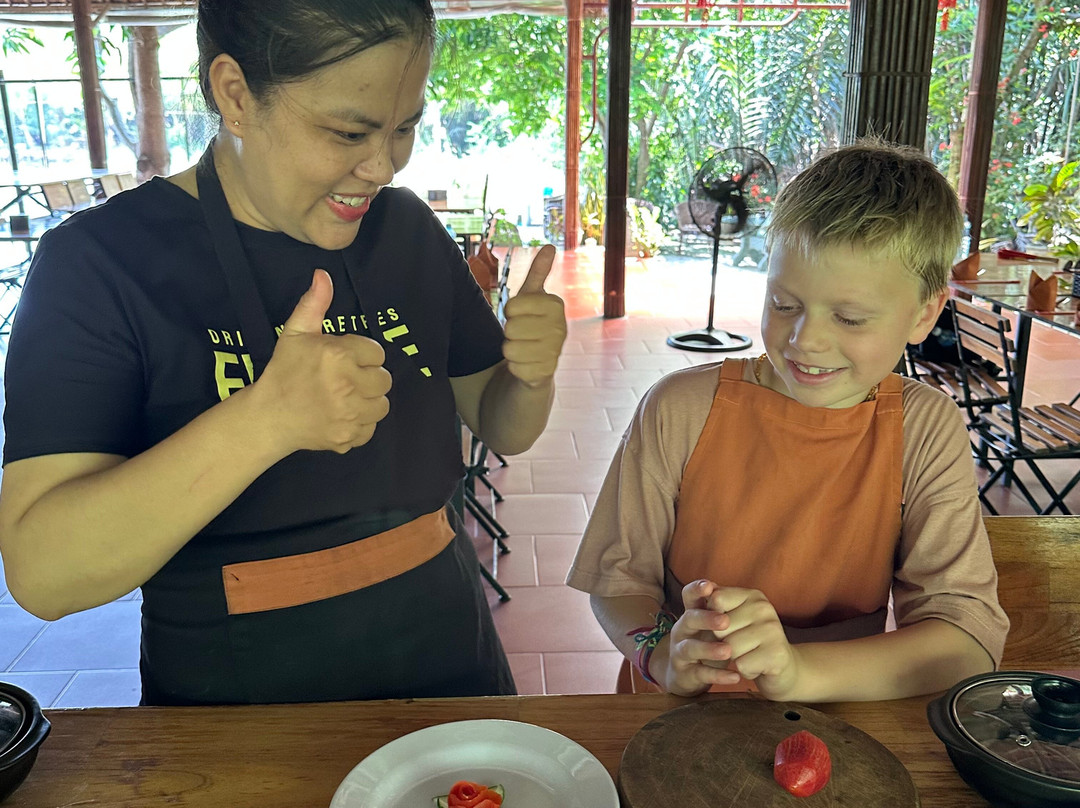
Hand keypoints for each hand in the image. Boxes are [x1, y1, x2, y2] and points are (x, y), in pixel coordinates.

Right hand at [254, 269, 391, 453]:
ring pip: (382, 405)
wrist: (269, 416)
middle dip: (368, 377)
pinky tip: (342, 415)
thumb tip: (323, 275)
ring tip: (345, 397)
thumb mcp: (296, 333)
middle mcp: (347, 385)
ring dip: (368, 401)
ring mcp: (349, 414)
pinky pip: (371, 428)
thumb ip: (314, 304)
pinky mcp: (349, 436)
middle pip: (384, 379)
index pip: (376, 352)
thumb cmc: (284, 372)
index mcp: (338, 356)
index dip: (361, 355)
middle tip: (345, 380)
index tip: (344, 360)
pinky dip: (361, 424)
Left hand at [500, 245, 565, 387]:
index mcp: (555, 305)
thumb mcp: (531, 297)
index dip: (509, 311)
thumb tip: (550, 246)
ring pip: (509, 349)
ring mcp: (555, 352)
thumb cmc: (531, 324)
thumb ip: (538, 272)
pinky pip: (513, 368)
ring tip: (522, 348)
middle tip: (520, 334)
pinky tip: (525, 364)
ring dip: (509, 350)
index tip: (519, 315)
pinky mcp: (545, 374)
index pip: (512, 305)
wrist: (538, 363)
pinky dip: (514, 367)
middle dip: (509, 332)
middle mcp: (560, 328)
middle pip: (510, 328)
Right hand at [655, 579, 740, 695]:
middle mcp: (682, 630)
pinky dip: (717, 676)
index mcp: (691, 614)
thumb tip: (737, 591)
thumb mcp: (710, 625)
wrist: (684, 675)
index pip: (689, 596)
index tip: (709, 586)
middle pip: (689, 619)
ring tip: (728, 651)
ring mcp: (681, 653)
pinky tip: (734, 676)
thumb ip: (720, 608)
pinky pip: (700, 674)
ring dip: (708, 649)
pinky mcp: (685, 674)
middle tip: (725, 620)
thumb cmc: (705, 643)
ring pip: (690, 648)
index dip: (696, 590)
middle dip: (705, 618)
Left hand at [706, 586, 799, 699]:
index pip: (716, 599)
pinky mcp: (777, 653)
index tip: (722, 625)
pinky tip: (757, 666)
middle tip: (741, 644)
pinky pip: (742, 665)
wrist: (781, 666)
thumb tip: (707, 591)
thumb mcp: (733, 619)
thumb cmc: (749, 641)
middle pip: (720, 628)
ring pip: (729, 649)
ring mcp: (773, 630)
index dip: (711, 617)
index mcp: (751, 595)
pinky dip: (745, 671)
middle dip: (723, 642)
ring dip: (735, 658)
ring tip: (749, 654)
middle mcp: (764, 608)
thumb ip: (717, 606)